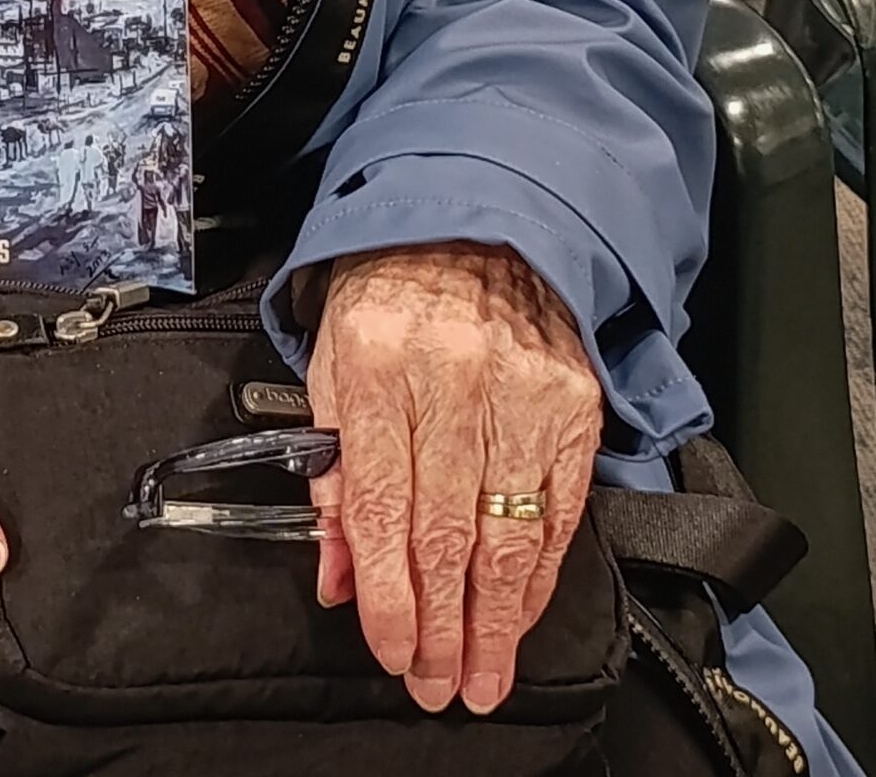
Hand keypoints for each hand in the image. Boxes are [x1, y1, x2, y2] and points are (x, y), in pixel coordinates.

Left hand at [305, 241, 600, 714]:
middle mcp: (453, 377)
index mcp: (378, 363)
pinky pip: (557, 511)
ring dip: (496, 620)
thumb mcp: (333, 363)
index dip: (388, 594)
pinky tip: (520, 615)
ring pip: (509, 533)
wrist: (472, 220)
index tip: (390, 650)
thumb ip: (333, 472)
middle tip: (438, 685)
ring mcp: (521, 390)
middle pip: (448, 531)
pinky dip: (540, 575)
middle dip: (442, 625)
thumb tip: (339, 573)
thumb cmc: (389, 292)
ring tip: (483, 676)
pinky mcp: (572, 402)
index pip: (384, 504)